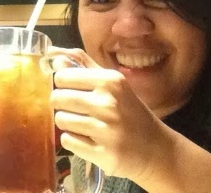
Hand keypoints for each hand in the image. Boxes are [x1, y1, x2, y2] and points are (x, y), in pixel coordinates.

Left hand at [50, 47, 173, 183]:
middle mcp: (108, 103)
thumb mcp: (114, 84)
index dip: (62, 84)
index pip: (62, 76)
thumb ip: (84, 66)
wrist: (156, 150)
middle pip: (57, 98)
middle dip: (62, 104)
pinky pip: (67, 141)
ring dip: (68, 123)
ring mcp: (105, 130)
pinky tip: (89, 140)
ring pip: (60, 120)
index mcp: (110, 81)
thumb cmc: (130, 112)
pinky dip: (74, 141)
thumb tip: (54, 56)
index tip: (72, 89)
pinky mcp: (102, 154)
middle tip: (78, 109)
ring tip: (85, 125)